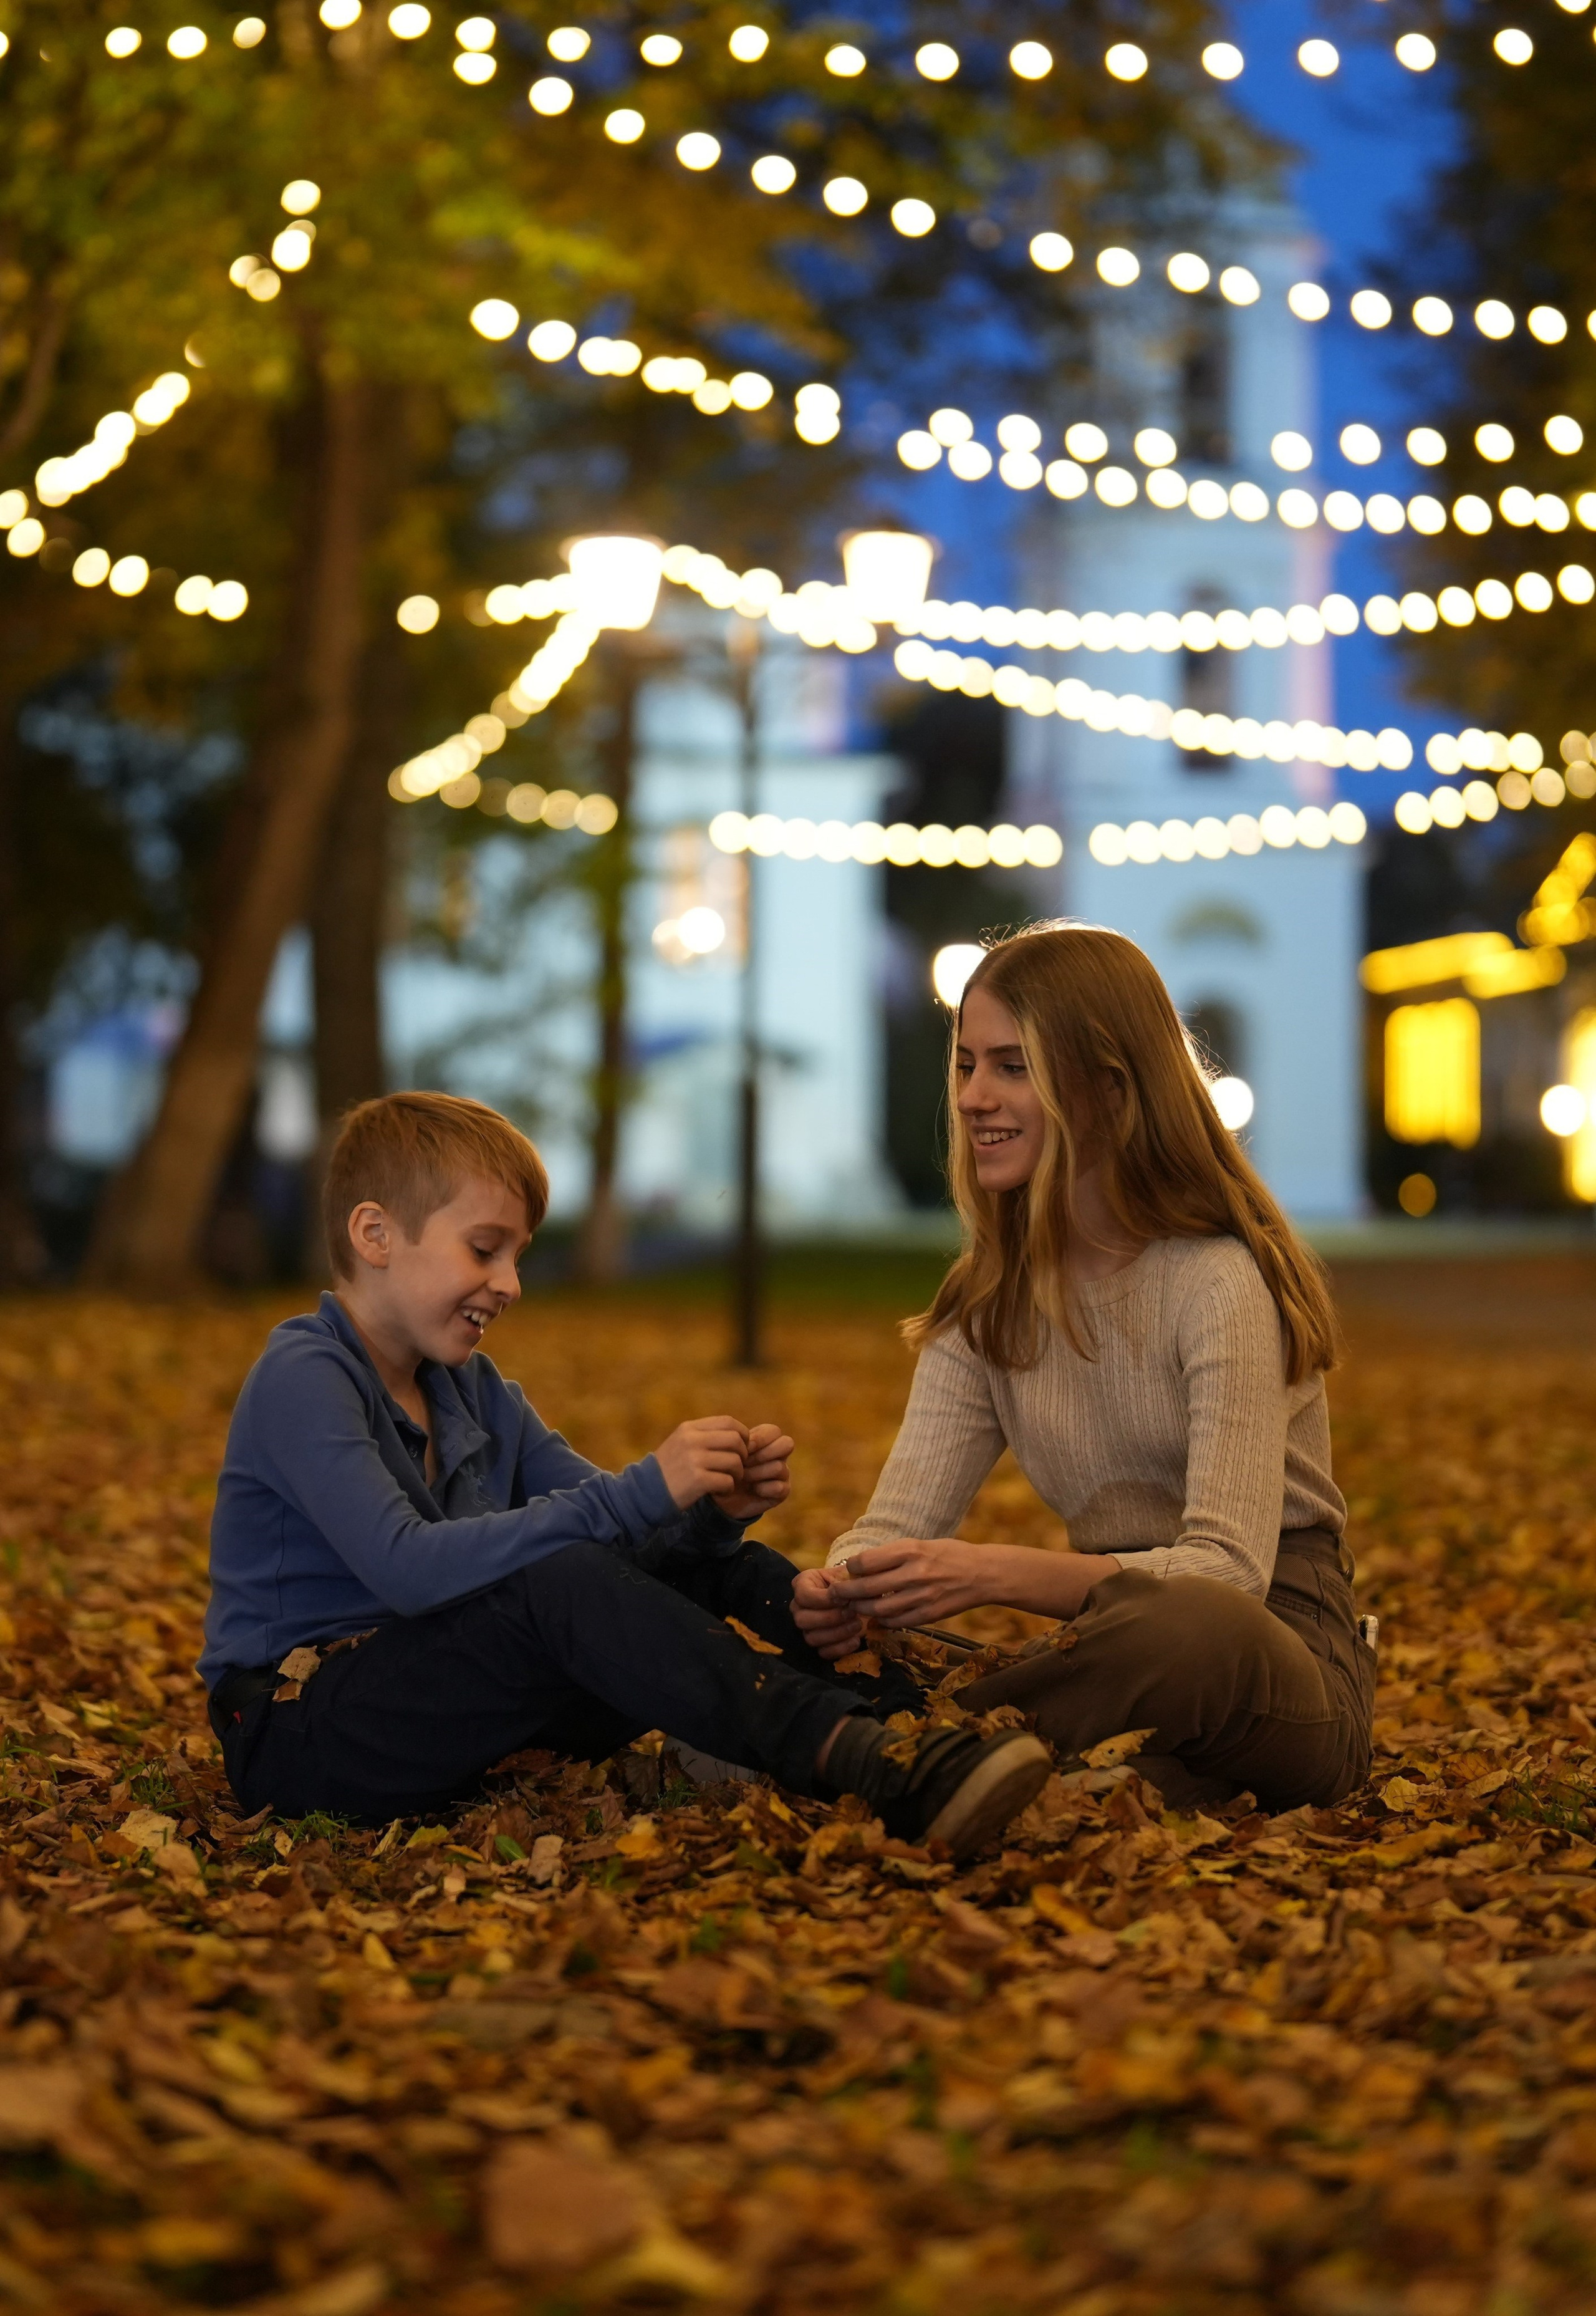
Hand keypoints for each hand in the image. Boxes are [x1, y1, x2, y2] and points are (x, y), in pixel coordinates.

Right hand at [654, 1417, 749, 1509]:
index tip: (742, 1447)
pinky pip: (727, 1481)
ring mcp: (694, 1459)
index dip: (742, 1433)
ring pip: (735, 1461)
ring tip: (728, 1481)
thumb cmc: (668, 1470)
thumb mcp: (681, 1443)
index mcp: (689, 1428)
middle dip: (743, 1455)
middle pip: (735, 1440)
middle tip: (737, 1467)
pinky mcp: (697, 1480)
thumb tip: (737, 1435)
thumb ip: (704, 1436)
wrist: (645, 1493)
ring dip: (737, 1475)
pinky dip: (728, 1489)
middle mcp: (692, 1440)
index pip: (728, 1421)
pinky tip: (719, 1492)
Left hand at [720, 1421, 793, 1519]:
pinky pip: (780, 1487)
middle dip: (764, 1453)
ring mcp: (782, 1474)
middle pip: (787, 1444)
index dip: (760, 1438)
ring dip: (757, 1473)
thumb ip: (737, 1443)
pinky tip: (753, 1490)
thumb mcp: (727, 1454)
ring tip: (742, 1477)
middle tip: (745, 1463)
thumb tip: (746, 1444)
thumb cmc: (724, 1470)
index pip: (774, 1431)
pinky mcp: (782, 1492)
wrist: (722, 1497)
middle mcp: (778, 1456)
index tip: (743, 1448)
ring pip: (780, 1467)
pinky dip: (764, 1489)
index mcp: (766, 1441)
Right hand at [790, 1565, 865, 1660]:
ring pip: (811, 1638)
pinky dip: (841, 1648)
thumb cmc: (851, 1582)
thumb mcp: (849, 1574)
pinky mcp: (818, 1644)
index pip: (803, 1595)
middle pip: (802, 1619)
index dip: (824, 1599)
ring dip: (837, 1633)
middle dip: (830, 1618)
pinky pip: (823, 1652)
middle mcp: (799, 1607)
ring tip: (858, 1624)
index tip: (845, 1599)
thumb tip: (844, 1592)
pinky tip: (856, 1640)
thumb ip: (846, 1580)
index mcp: (803, 1584)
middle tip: (852, 1613)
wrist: (860, 1596)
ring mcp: (806, 1628)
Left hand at [824, 1537, 989, 1627]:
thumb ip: (892, 1555)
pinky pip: (895, 1622)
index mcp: (910, 1550)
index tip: (848, 1570)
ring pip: (877, 1609)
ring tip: (854, 1606)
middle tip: (837, 1594)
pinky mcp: (928, 1615)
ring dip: (861, 1609)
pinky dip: (881, 1620)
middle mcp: (914, 1573)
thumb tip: (860, 1567)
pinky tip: (878, 1615)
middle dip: (845, 1592)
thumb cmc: (949, 1554)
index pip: (865, 1561)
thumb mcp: (920, 1544)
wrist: (983, 1574)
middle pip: (866, 1588)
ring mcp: (921, 1597)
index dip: (851, 1567)